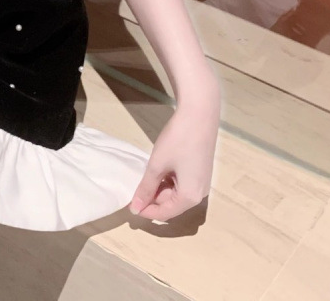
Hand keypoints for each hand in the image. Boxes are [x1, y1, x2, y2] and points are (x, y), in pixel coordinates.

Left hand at [129, 77, 219, 221]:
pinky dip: (167, 181)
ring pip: (175, 194)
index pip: (164, 214)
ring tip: (142, 178)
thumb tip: (135, 208)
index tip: (128, 205)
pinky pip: (181, 184)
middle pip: (171, 205)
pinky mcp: (200, 172)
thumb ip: (146, 188)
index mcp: (190, 197)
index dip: (145, 211)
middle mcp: (199, 195)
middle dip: (152, 199)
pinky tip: (156, 170)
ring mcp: (201, 183)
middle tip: (133, 189)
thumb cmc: (177, 141)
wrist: (199, 116)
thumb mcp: (157, 165)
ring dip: (159, 189)